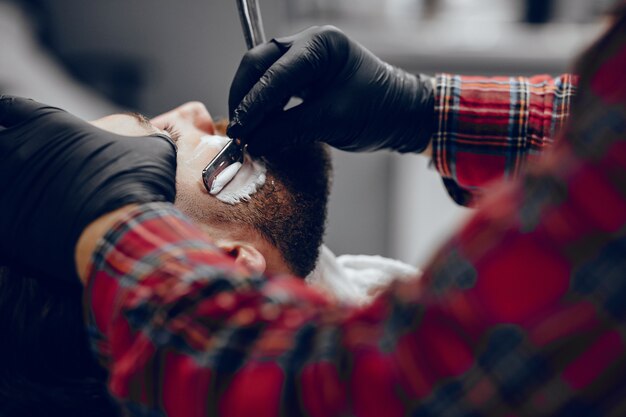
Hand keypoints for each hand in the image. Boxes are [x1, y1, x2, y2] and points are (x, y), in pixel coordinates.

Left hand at [0, 96, 176, 281]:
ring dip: (11, 183)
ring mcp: (9, 187)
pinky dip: (11, 215)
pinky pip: (1, 215)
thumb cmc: (138, 183)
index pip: (9, 109)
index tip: (24, 130)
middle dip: (7, 149)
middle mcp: (20, 150)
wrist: (127, 231)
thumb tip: (155, 140)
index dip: (15, 119)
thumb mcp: (152, 148)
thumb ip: (142, 138)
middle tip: (26, 165)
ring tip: (29, 194)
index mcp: (48, 124)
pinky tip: (31, 221)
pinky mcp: (7, 223)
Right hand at [227, 26, 433, 154]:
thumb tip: (254, 143)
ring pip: (262, 73)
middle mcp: (310, 43)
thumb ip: (289, 130)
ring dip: (251, 102)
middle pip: (259, 63)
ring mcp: (306, 57)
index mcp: (322, 45)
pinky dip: (264, 106)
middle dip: (245, 97)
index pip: (275, 73)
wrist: (402, 115)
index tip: (240, 131)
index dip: (254, 104)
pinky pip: (274, 86)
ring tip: (245, 132)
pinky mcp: (305, 75)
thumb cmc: (379, 112)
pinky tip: (259, 126)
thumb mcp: (332, 121)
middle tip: (237, 131)